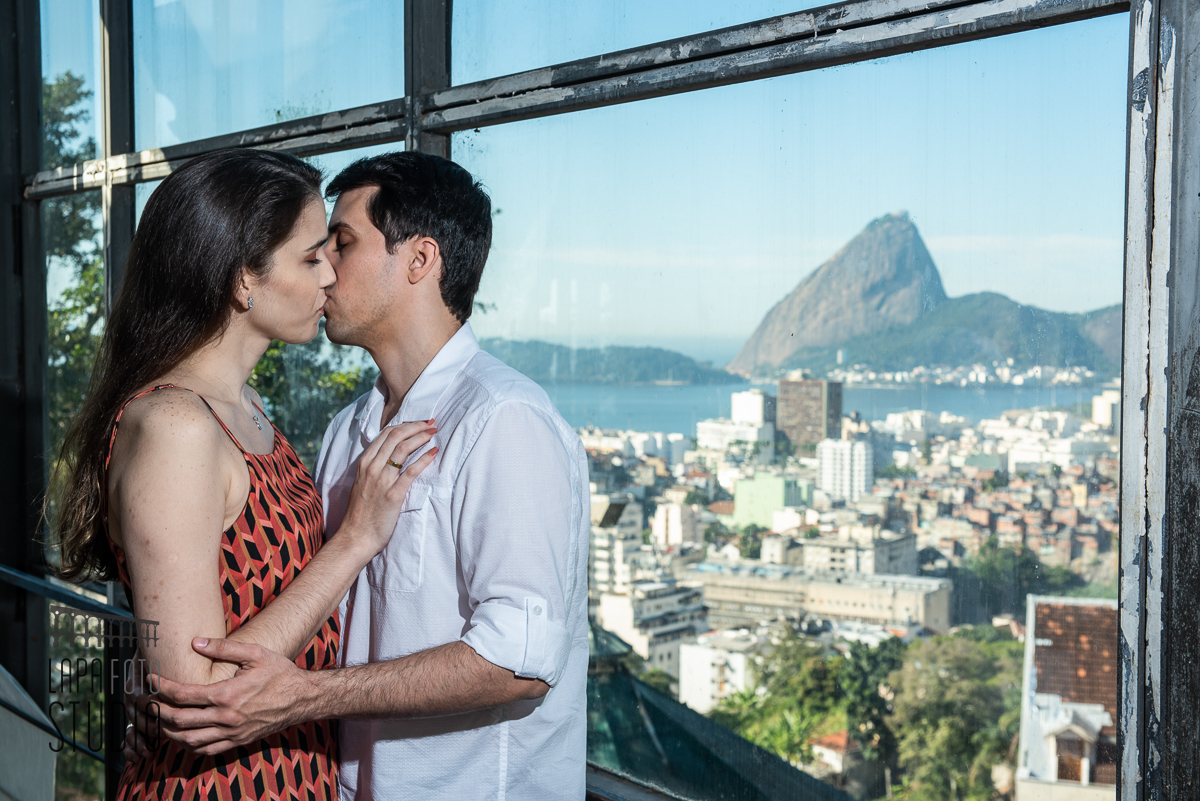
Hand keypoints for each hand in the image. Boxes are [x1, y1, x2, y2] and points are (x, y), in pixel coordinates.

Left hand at [127, 638, 315, 756]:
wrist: (303, 698)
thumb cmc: (280, 673)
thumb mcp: (256, 653)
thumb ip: (224, 647)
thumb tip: (195, 642)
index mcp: (227, 695)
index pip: (183, 695)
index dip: (162, 687)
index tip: (151, 679)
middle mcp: (226, 717)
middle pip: (179, 721)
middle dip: (156, 711)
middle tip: (144, 702)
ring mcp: (231, 733)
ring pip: (188, 740)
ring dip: (167, 732)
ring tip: (157, 720)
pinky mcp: (237, 741)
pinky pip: (205, 750)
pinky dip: (187, 745)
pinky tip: (182, 735)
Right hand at [339, 421, 437, 556]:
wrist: (356, 537)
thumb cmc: (361, 513)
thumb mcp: (363, 483)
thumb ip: (374, 468)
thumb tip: (391, 456)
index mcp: (364, 463)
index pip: (385, 434)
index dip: (405, 424)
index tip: (419, 423)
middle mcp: (371, 467)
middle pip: (395, 435)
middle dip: (416, 425)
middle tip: (431, 423)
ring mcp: (381, 480)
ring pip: (403, 448)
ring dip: (421, 437)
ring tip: (434, 433)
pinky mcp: (393, 494)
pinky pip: (411, 471)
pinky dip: (424, 459)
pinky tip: (434, 453)